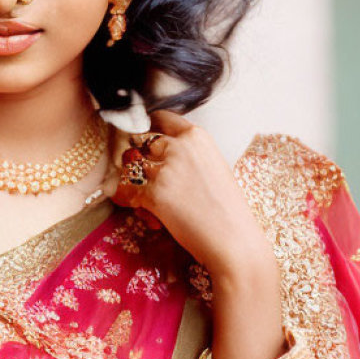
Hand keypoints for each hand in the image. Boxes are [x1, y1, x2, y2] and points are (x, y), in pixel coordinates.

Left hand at [112, 110, 274, 281]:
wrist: (233, 241)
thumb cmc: (228, 209)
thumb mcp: (213, 167)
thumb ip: (188, 154)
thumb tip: (162, 153)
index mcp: (197, 136)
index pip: (161, 118)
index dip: (149, 128)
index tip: (144, 137)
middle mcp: (179, 147)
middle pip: (141, 141)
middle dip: (139, 157)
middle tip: (144, 174)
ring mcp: (165, 169)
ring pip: (130, 166)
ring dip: (132, 180)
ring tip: (145, 196)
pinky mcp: (154, 193)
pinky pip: (125, 191)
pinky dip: (128, 201)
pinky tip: (143, 210)